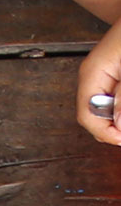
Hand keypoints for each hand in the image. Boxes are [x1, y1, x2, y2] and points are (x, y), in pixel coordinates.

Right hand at [77, 20, 120, 144]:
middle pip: (94, 117)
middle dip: (112, 128)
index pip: (87, 116)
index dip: (106, 132)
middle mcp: (91, 77)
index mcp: (91, 75)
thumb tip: (119, 125)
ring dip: (117, 118)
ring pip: (104, 110)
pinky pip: (111, 98)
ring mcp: (100, 75)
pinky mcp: (112, 73)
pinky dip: (119, 107)